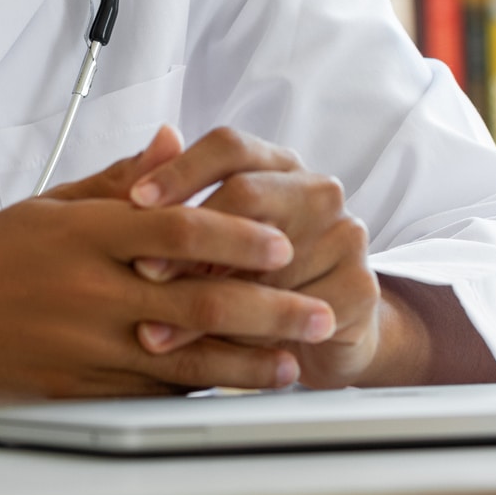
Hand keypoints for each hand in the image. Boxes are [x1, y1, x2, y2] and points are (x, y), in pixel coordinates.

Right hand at [0, 172, 338, 399]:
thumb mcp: (53, 200)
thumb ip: (122, 177)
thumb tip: (173, 139)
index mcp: (87, 232)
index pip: (176, 231)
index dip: (236, 238)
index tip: (282, 242)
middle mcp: (89, 289)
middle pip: (194, 300)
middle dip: (267, 309)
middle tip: (317, 312)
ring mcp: (82, 344)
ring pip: (181, 358)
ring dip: (245, 364)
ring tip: (291, 364)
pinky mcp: (72, 388)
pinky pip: (144, 394)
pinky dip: (192, 393)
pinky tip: (229, 392)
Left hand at [121, 127, 383, 388]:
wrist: (324, 333)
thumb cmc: (254, 276)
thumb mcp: (209, 236)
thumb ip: (181, 194)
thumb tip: (158, 139)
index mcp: (277, 165)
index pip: (230, 146)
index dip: (181, 170)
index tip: (136, 200)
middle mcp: (316, 191)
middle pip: (248, 193)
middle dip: (187, 238)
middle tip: (143, 272)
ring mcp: (345, 236)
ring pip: (266, 263)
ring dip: (207, 300)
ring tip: (159, 330)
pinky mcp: (359, 288)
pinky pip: (296, 311)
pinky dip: (247, 338)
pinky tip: (214, 355)